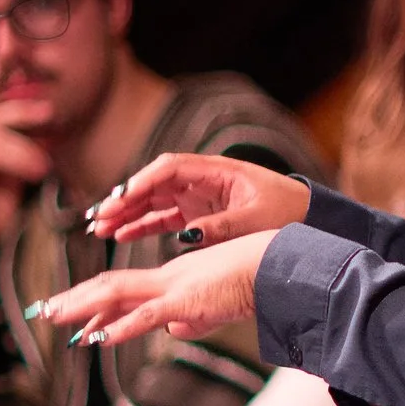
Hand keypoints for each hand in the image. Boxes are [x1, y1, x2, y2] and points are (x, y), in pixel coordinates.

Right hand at [0, 99, 54, 251]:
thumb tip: (51, 137)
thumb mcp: (18, 178)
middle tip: (50, 115)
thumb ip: (26, 156)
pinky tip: (35, 172)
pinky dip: (17, 159)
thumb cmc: (0, 215)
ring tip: (45, 166)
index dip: (23, 109)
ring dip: (26, 147)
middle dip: (24, 114)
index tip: (50, 110)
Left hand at [35, 231, 274, 345]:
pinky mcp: (187, 301)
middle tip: (43, 311)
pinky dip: (120, 327)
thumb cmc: (257, 281)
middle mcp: (166, 279)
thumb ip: (195, 319)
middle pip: (110, 287)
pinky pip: (147, 315)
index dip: (93, 301)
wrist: (279, 266)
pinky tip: (97, 338)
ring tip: (53, 317)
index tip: (70, 314)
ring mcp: (174, 288)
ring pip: (117, 295)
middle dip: (74, 300)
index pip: (124, 289)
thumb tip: (172, 332)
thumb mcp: (220, 306)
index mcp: (174, 278)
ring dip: (82, 308)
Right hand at [88, 153, 311, 245]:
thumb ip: (221, 227)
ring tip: (101, 228)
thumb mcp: (256, 221)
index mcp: (216, 171)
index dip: (143, 181)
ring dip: (127, 213)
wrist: (304, 217)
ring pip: (153, 200)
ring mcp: (197, 196)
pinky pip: (163, 216)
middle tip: (100, 217)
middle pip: (154, 183)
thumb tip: (187, 237)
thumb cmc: (285, 212)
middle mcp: (201, 180)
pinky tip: (121, 235)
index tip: (122, 198)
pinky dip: (142, 225)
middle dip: (125, 199)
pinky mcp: (197, 213)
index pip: (170, 168)